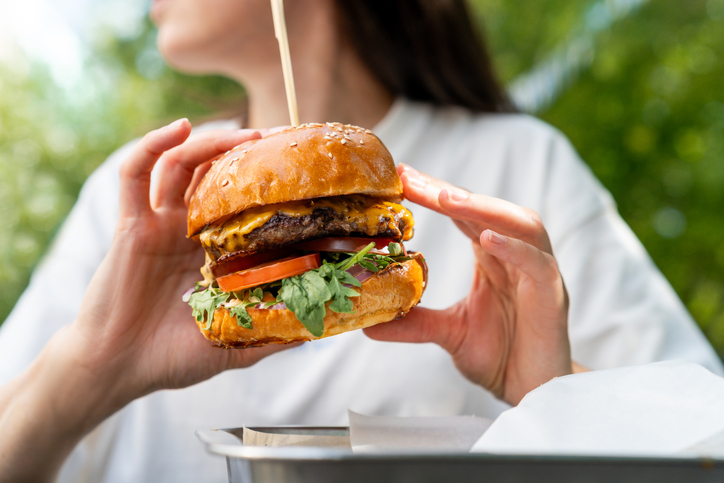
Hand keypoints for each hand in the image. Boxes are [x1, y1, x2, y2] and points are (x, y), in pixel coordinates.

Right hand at [0, 121, 295, 481]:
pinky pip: (135, 174)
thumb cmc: (169, 359)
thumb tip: (315, 334)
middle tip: (277, 141)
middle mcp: (187, 233)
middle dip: (244, 154)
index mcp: (212, 255)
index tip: (299, 172)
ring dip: (210, 142)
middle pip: (214, 176)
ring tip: (243, 133)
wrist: (117, 369)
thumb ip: (269, 336)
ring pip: (181, 165)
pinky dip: (153, 144)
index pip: (242, 206)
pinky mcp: (131, 224)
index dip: (266, 186)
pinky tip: (179, 128)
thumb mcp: (232, 346)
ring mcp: (159, 225)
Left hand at [365, 165, 572, 404]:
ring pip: (521, 225)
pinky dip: (515, 249)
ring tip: (448, 199)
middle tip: (413, 180)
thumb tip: (369, 324)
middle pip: (488, 210)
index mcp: (493, 258)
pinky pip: (538, 264)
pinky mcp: (552, 297)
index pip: (464, 215)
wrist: (533, 392)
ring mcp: (538, 273)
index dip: (436, 194)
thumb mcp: (449, 333)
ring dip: (484, 208)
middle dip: (451, 192)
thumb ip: (415, 323)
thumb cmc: (501, 356)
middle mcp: (517, 257)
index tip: (401, 177)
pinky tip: (487, 239)